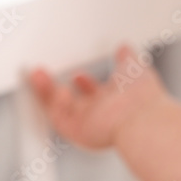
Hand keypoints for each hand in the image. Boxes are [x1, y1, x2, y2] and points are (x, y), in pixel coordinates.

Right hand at [28, 43, 169, 150]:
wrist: (141, 117)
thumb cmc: (142, 96)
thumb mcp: (133, 68)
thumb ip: (126, 58)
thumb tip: (124, 48)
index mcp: (115, 102)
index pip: (94, 94)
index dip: (84, 83)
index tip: (77, 73)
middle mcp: (101, 115)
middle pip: (71, 103)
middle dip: (54, 87)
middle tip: (41, 72)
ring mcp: (89, 125)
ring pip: (59, 110)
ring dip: (46, 92)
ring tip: (38, 75)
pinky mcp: (79, 133)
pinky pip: (59, 119)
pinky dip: (57, 104)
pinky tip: (62, 91)